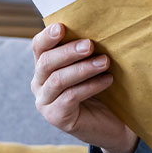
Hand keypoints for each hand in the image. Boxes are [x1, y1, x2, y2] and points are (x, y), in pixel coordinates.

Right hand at [31, 23, 137, 152]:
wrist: (112, 126)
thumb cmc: (102, 91)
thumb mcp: (91, 67)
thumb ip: (85, 51)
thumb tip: (95, 26)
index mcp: (44, 67)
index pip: (38, 48)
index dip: (47, 36)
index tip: (61, 26)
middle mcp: (39, 84)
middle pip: (46, 62)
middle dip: (68, 51)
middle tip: (90, 44)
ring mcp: (45, 102)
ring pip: (58, 80)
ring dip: (83, 69)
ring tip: (105, 62)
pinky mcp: (56, 117)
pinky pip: (70, 97)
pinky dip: (90, 86)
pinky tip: (107, 80)